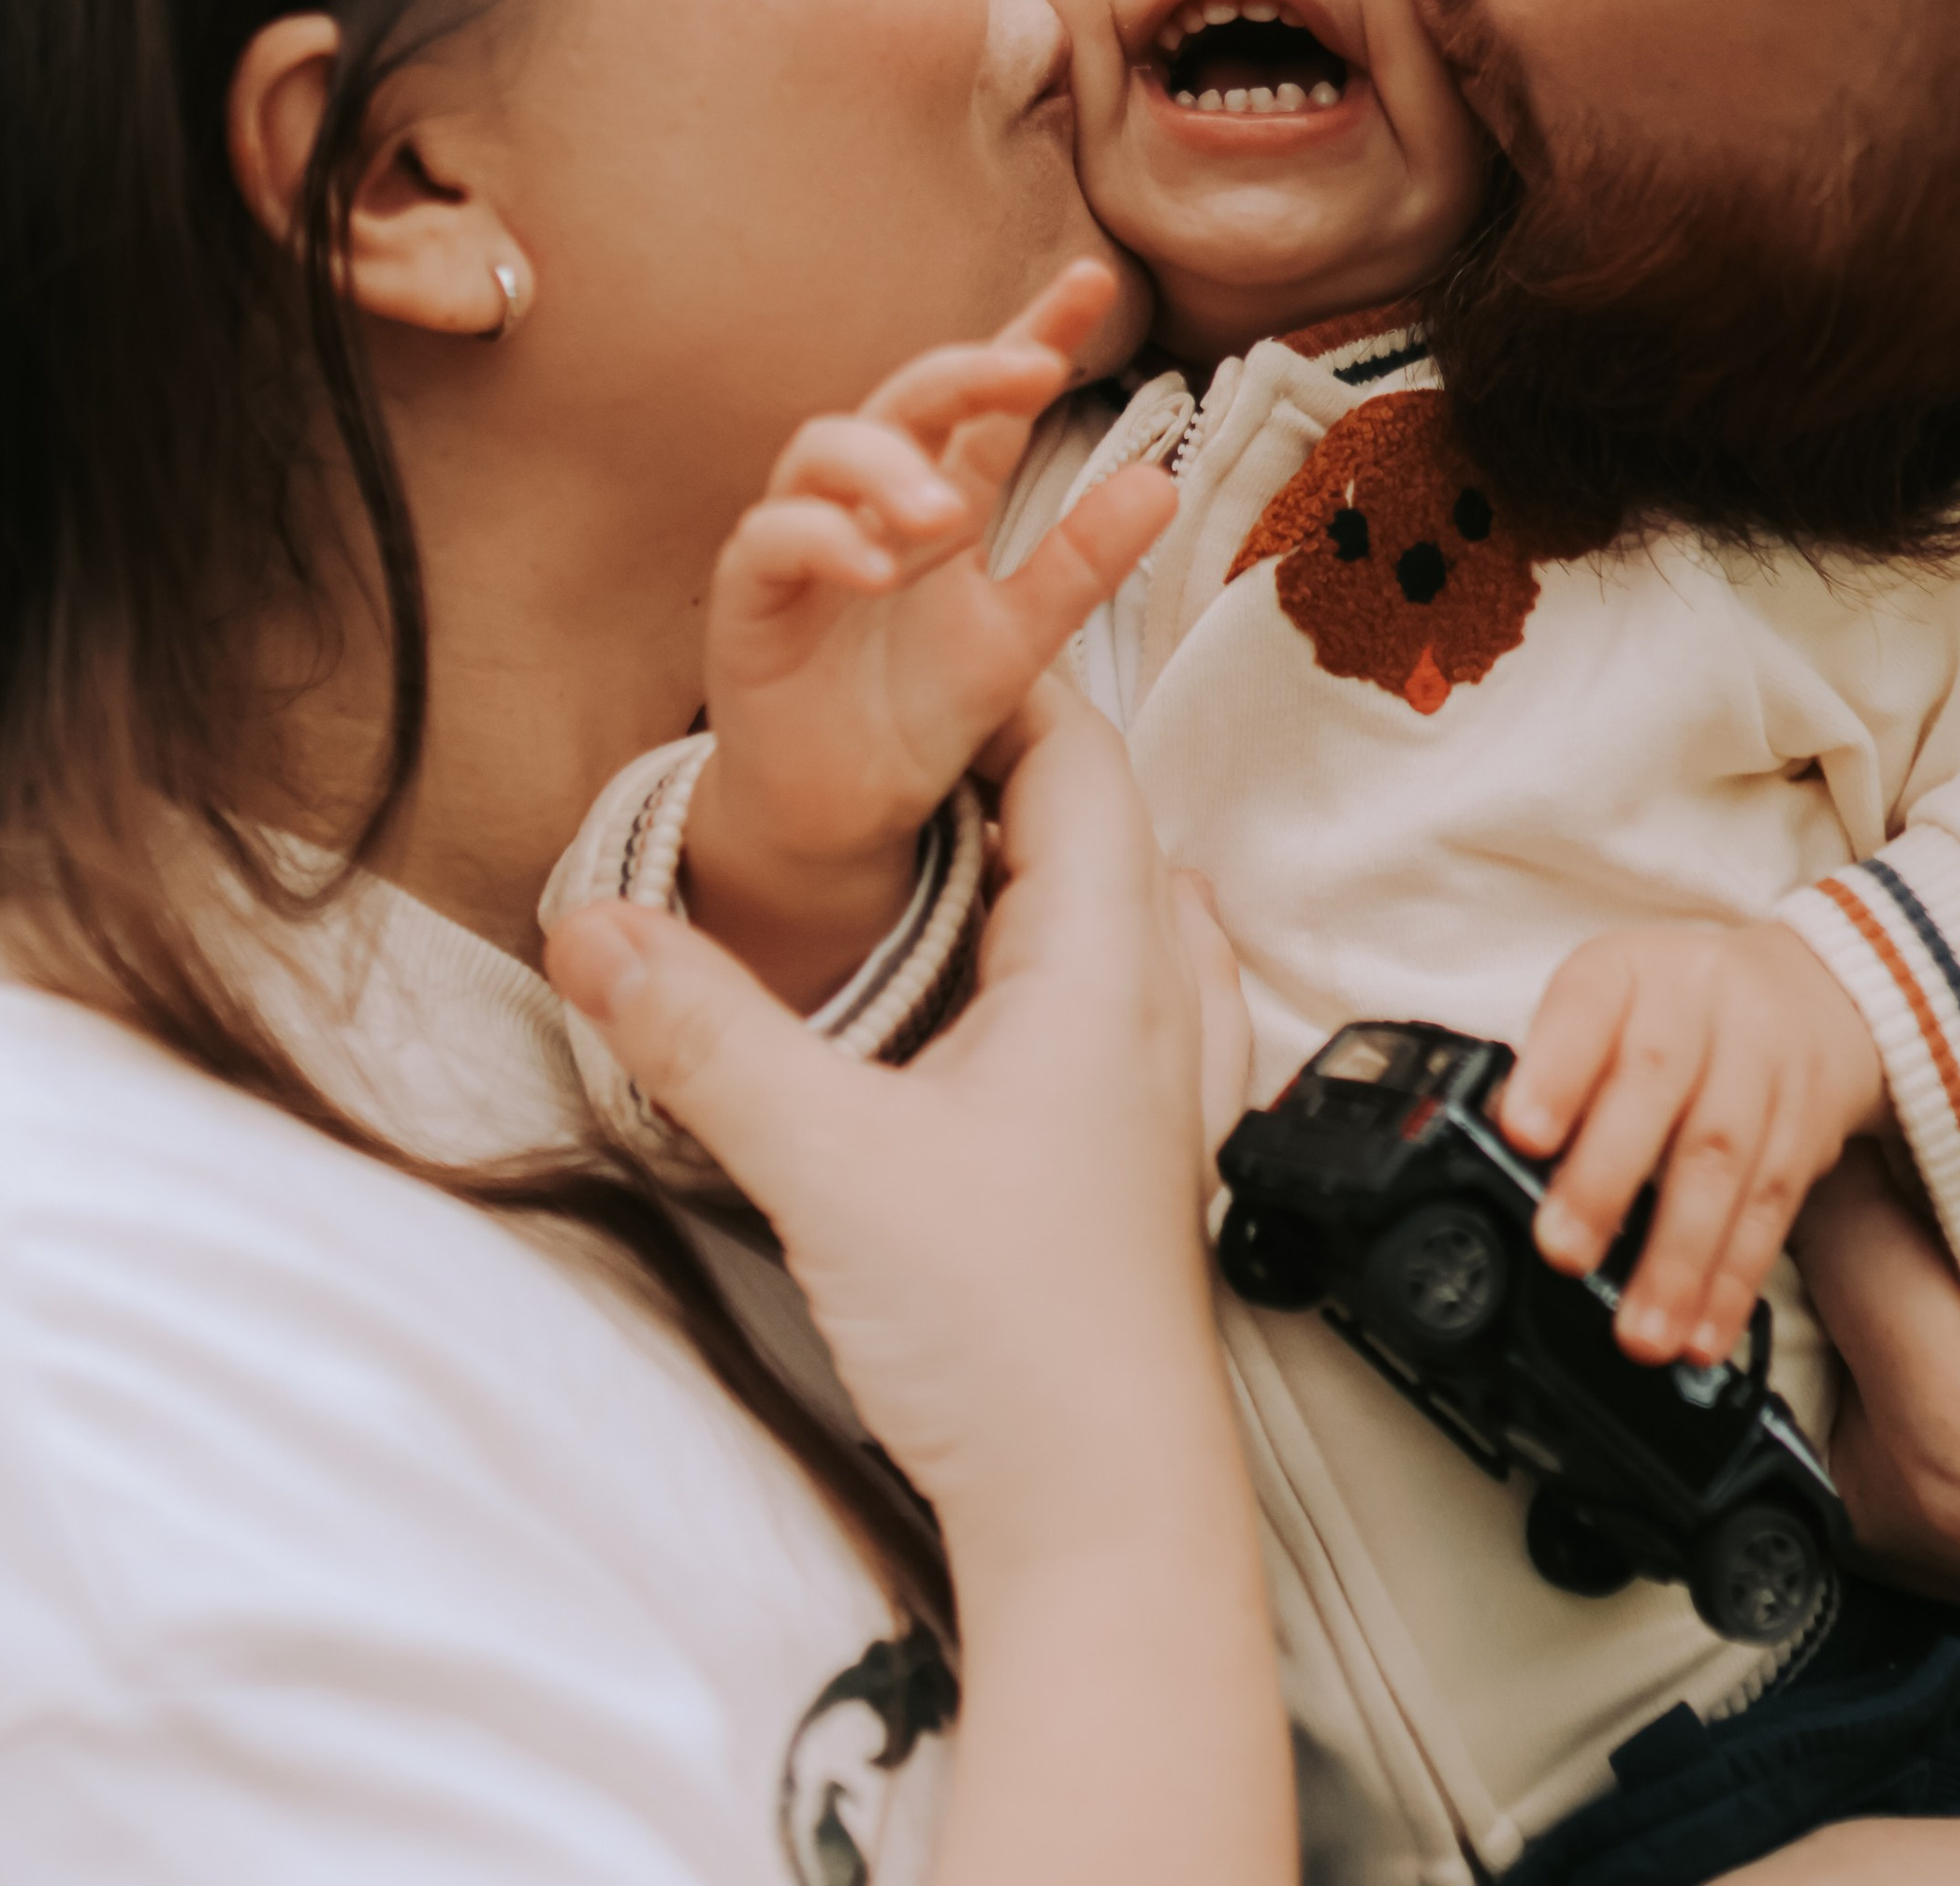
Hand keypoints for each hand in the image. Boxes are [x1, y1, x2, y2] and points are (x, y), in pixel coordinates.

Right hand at [553, 683, 1220, 1525]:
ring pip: (1127, 904)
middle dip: (997, 759)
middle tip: (881, 731)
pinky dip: (1087, 942)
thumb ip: (704, 1032)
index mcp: (1104, 960)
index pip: (1079, 755)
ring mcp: (1169, 1080)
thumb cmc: (1004, 1333)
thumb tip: (591, 922)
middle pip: (1100, 819)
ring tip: (947, 828)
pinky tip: (1057, 969)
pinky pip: (1145, 993)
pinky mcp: (1148, 1154)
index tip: (898, 646)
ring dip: (1043, 850)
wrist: (1103, 1511)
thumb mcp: (822, 1161)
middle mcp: (1158, 999)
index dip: (998, 683)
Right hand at [683, 260, 1177, 1002]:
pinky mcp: (750, 598)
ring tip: (944, 511)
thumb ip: (1082, 561)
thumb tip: (1162, 481)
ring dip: (886, 466)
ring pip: (823, 450)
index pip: (990, 401)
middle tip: (1030, 371)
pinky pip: (771, 540)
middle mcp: (871, 499)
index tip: (1093, 280)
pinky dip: (821, 540)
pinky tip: (875, 564)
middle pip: (906, 399)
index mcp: (945, 493)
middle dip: (965, 371)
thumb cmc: (921, 706)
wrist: (842, 809)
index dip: (1035, 335)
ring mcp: (803, 540)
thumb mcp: (1022, 636)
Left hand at [1500, 916, 1883, 1365]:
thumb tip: (1498, 1156)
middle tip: (1563, 1253)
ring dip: (1678, 1261)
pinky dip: (1733, 1282)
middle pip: (1656, 1087)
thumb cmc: (1675, 1013)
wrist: (1812, 994)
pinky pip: (1773, 1208)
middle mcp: (1702, 1005)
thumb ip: (1559, 1071)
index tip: (1521, 1134)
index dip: (1555, 1071)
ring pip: (1722, 1161)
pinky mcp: (1808, 1127)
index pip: (1588, 1005)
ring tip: (1640, 1333)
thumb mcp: (1608, 1006)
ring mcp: (1764, 1063)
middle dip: (1605, 1180)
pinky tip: (1703, 1334)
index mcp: (1629, 971)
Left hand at [1792, 937, 1959, 1885]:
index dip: (1887, 1091)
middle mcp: (1879, 1476)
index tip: (1944, 1011)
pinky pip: (1872, 1323)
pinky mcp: (1905, 1481)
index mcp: (1947, 1431)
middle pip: (1820, 1235)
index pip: (1837, 1198)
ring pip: (1839, 1274)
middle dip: (1887, 1135)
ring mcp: (1880, 1490)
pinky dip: (1923, 1254)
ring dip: (1905, 1193)